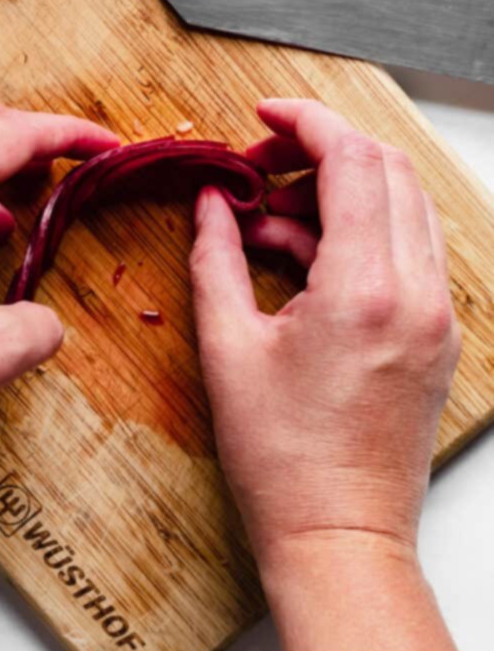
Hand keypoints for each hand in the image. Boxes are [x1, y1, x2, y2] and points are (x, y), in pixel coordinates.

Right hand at [190, 99, 460, 581]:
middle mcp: (416, 294)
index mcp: (364, 290)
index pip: (352, 160)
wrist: (339, 535)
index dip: (305, 121)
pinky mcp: (435, 334)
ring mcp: (435, 314)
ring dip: (340, 191)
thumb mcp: (228, 347)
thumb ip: (216, 257)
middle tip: (263, 163)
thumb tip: (214, 203)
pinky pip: (406, 249)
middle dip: (321, 148)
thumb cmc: (284, 461)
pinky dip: (358, 233)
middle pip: (386, 168)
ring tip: (271, 218)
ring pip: (403, 205)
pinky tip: (302, 256)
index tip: (266, 115)